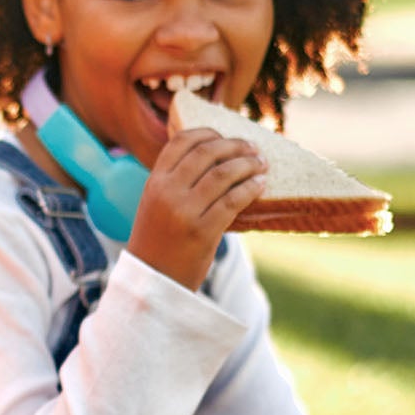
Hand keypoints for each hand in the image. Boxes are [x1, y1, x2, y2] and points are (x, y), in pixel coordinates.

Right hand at [125, 127, 265, 290]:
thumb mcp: (155, 204)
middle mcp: (166, 192)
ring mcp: (184, 212)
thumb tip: (216, 156)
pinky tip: (260, 185)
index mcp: (154, 182)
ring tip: (261, 164)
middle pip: (207, 153)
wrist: (153, 282)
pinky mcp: (202, 232)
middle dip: (235, 146)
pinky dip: (250, 188)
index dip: (207, 132)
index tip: (225, 136)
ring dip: (248, 164)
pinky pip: (233, 200)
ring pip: (223, 174)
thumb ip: (176, 181)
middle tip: (253, 148)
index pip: (181, 141)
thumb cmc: (159, 242)